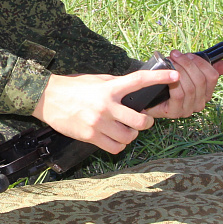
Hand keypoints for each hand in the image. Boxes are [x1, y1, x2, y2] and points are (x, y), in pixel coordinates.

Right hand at [33, 71, 178, 153]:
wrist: (47, 98)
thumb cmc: (73, 87)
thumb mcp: (96, 80)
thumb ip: (116, 84)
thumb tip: (135, 87)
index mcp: (110, 88)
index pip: (139, 81)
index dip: (159, 79)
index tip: (175, 76)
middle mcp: (106, 106)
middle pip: (140, 120)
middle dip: (146, 122)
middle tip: (143, 121)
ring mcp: (98, 123)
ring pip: (129, 137)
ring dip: (131, 135)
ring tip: (125, 130)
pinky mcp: (90, 136)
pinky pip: (115, 147)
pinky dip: (119, 145)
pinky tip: (114, 139)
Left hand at [142, 51, 222, 120]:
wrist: (147, 94)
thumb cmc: (168, 82)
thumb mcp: (188, 72)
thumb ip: (207, 68)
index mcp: (206, 93)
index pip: (212, 76)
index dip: (201, 63)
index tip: (189, 54)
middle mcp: (199, 103)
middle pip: (200, 80)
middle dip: (187, 64)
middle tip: (175, 55)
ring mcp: (187, 110)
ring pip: (190, 87)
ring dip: (179, 70)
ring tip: (169, 61)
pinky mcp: (174, 113)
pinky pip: (179, 95)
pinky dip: (173, 82)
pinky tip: (167, 74)